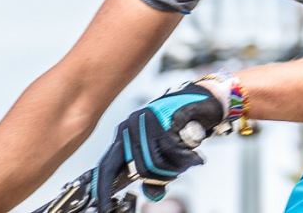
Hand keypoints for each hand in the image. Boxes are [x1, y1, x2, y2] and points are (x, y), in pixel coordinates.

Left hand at [93, 80, 228, 209]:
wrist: (199, 101)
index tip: (104, 206)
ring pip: (153, 163)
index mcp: (123, 135)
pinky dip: (185, 158)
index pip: (106, 166)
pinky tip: (193, 157)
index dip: (103, 187)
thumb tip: (151, 195)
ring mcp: (144, 121)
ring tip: (184, 163)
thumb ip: (151, 172)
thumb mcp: (160, 152)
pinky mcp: (163, 117)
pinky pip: (170, 150)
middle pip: (137, 169)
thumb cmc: (177, 125)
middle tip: (172, 176)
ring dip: (173, 169)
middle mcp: (129, 127)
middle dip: (158, 178)